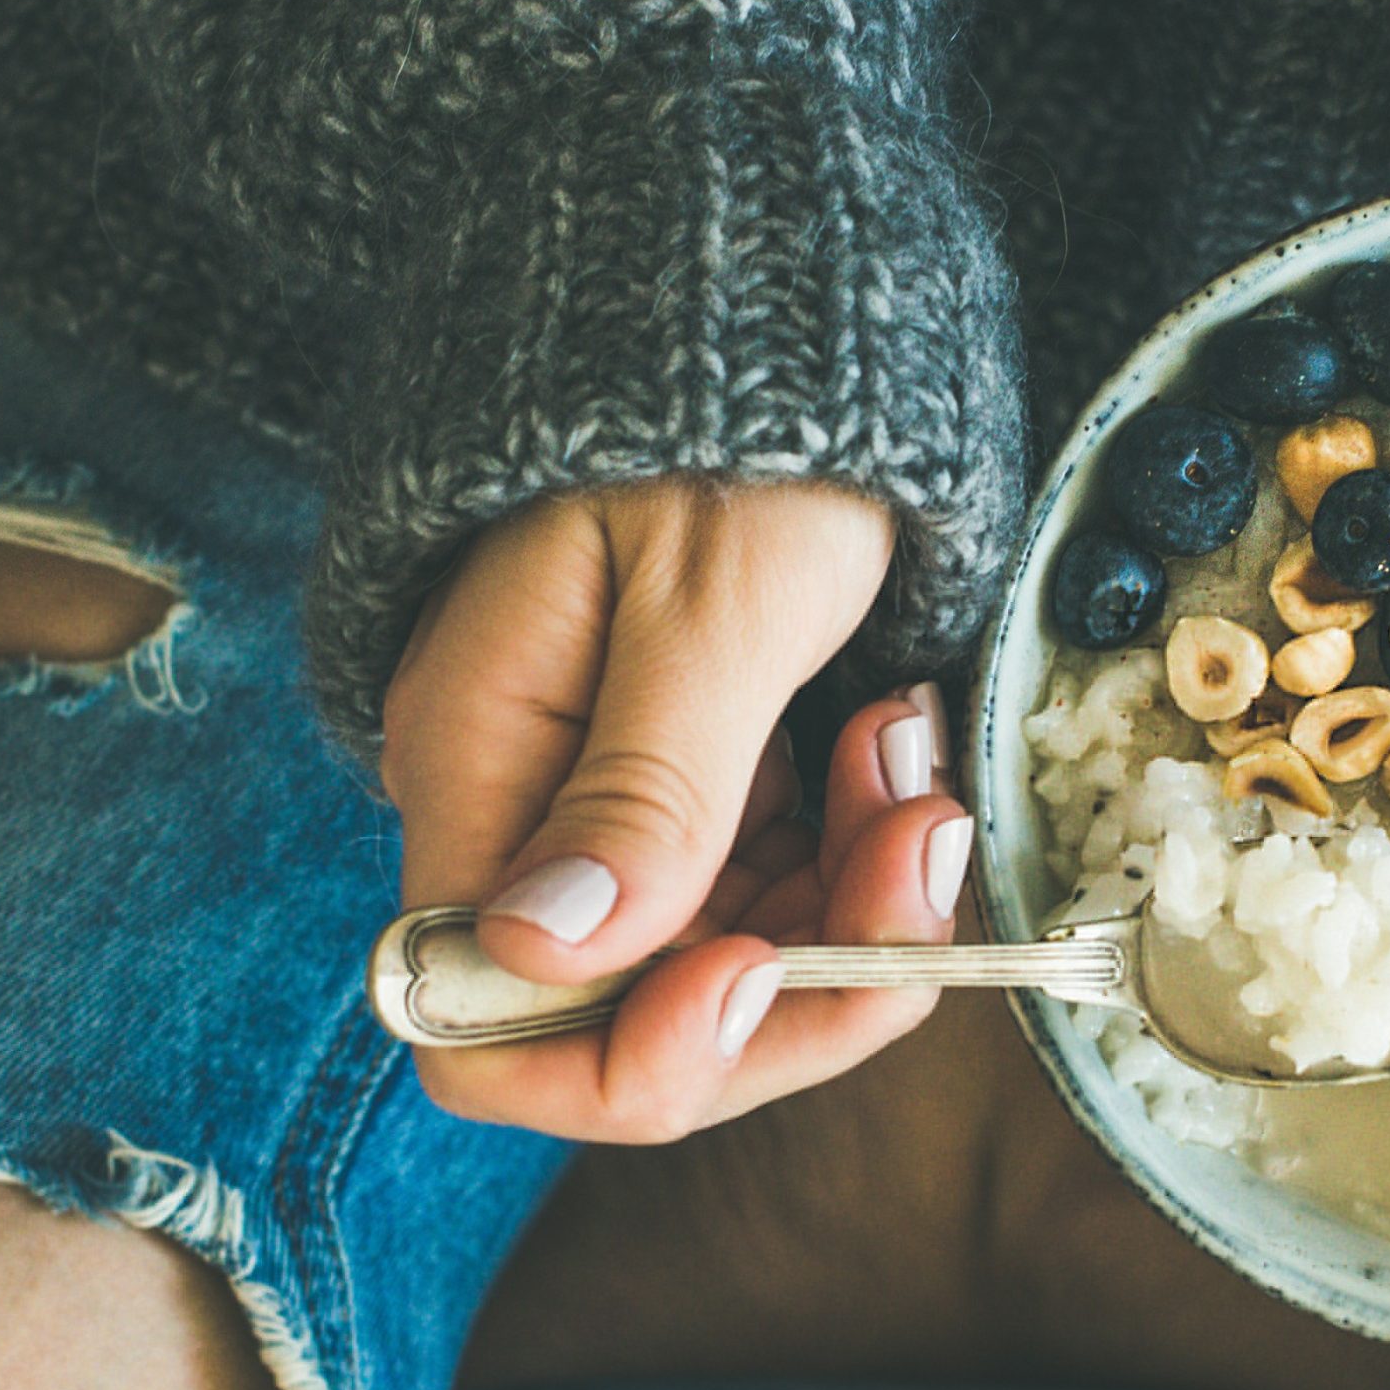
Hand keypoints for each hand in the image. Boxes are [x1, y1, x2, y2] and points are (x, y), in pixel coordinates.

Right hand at [381, 480, 973, 1141]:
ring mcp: (614, 813)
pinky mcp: (698, 795)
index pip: (484, 1025)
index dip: (624, 1055)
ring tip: (913, 752)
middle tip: (916, 841)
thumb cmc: (735, 435)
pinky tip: (901, 744)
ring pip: (731, 966)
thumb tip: (542, 951)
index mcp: (472, 766)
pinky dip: (860, 852)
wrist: (789, 334)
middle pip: (629, 1023)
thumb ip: (642, 786)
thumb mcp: (708, 605)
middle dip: (795, 972)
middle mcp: (524, 816)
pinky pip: (780, 895)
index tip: (757, 974)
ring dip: (853, 899)